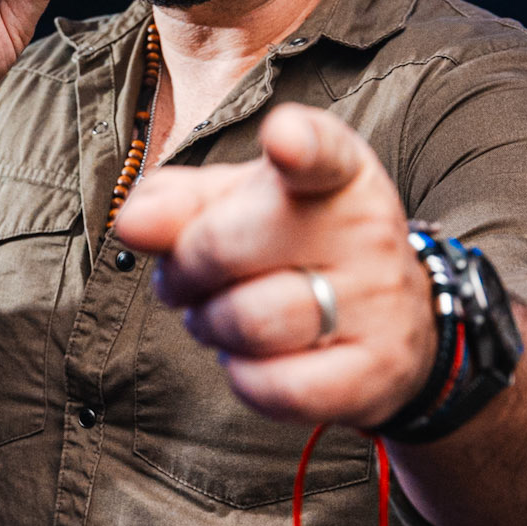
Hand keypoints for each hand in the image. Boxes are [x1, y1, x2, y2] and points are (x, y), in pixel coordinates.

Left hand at [113, 104, 438, 427]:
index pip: (320, 152)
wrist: (394, 321)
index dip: (297, 145)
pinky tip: (252, 361)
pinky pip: (278, 386)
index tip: (282, 139)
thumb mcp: (242, 205)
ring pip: (249, 322)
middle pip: (228, 246)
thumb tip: (132, 224)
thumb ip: (178, 202)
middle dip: (182, 270)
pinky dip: (244, 379)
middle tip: (181, 281)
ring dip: (209, 327)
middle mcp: (367, 229)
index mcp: (335, 172)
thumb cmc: (295, 248)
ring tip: (218, 320)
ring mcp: (379, 303)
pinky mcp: (376, 371)